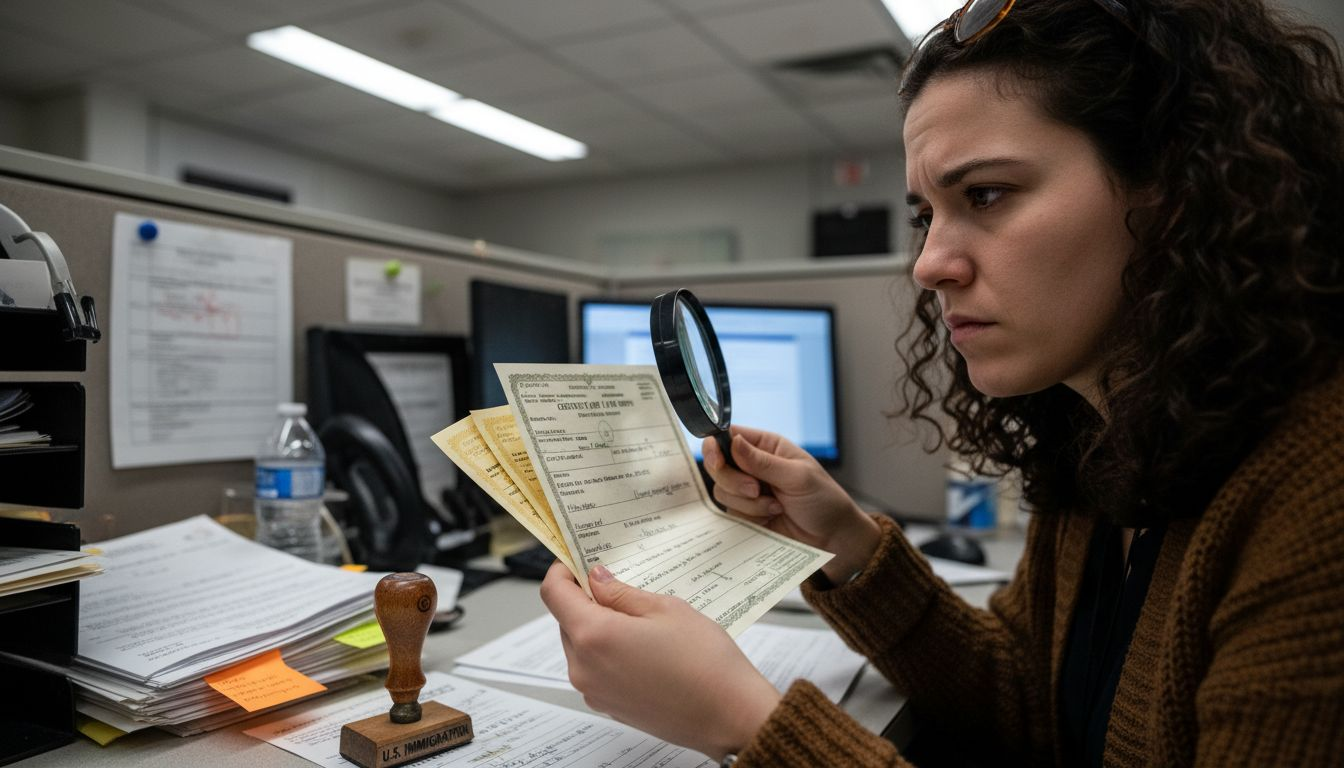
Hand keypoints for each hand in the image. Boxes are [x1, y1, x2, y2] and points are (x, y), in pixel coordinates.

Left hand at [539, 560, 780, 760]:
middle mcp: (584, 668)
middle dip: (585, 599)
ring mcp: (594, 692)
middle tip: (618, 584)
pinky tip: (644, 647)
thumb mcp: (665, 609)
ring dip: (598, 627)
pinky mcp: (609, 706)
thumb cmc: (705, 662)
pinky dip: (608, 652)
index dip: (562, 571)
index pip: (554, 594)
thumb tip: (596, 579)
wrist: (730, 716)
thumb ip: (621, 593)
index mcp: (593, 636)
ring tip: (640, 619)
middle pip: (566, 620)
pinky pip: (596, 669)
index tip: (578, 560)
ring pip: (581, 646)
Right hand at [704, 425, 880, 582]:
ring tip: (776, 507)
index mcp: (766, 446)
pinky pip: (730, 513)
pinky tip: (772, 517)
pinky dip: (750, 517)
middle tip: (756, 489)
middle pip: (717, 465)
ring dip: (747, 503)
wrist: (832, 538)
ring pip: (722, 491)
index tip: (717, 461)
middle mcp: (752, 466)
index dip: (715, 446)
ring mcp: (747, 491)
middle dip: (734, 480)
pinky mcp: (746, 514)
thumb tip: (733, 442)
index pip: (728, 436)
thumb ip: (763, 462)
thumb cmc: (823, 500)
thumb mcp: (797, 476)